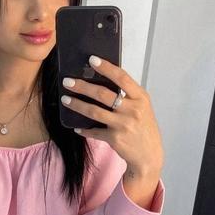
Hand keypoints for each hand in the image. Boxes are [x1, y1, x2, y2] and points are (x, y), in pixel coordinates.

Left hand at [61, 55, 163, 174]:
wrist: (149, 155)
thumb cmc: (144, 128)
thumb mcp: (142, 108)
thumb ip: (128, 96)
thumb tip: (103, 82)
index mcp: (140, 98)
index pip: (122, 77)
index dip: (106, 67)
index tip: (91, 59)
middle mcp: (132, 110)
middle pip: (103, 94)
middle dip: (82, 86)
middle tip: (68, 81)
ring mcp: (123, 125)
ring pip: (94, 111)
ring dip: (77, 105)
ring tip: (65, 100)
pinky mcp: (115, 138)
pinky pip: (94, 131)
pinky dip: (84, 129)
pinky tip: (76, 126)